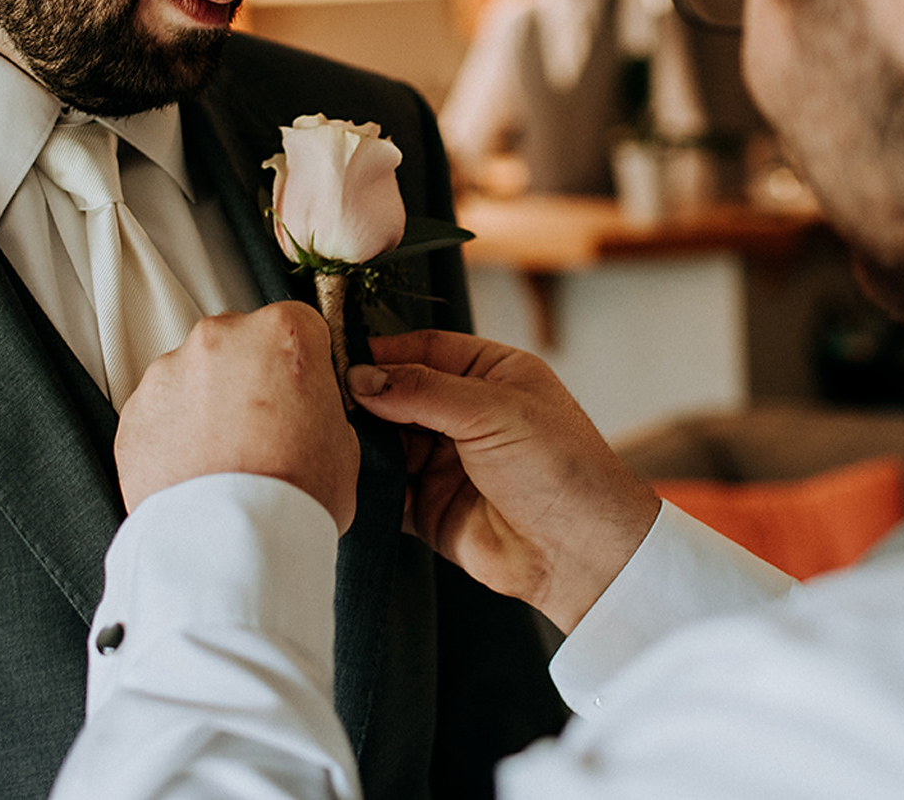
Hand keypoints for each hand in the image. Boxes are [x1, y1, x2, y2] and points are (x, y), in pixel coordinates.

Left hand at [116, 302, 360, 534]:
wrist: (233, 544)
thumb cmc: (292, 495)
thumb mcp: (344, 442)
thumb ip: (320, 406)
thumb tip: (308, 410)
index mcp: (283, 334)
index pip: (299, 324)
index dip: (303, 362)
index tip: (299, 389)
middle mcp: (222, 338)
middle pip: (240, 342)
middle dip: (250, 378)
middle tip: (264, 431)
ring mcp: (171, 371)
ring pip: (195, 375)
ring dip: (208, 405)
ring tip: (226, 459)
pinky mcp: (136, 410)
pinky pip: (160, 413)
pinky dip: (174, 434)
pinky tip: (197, 470)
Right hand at [349, 332, 660, 632]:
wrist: (581, 555)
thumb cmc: (561, 469)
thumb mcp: (493, 412)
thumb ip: (423, 391)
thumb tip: (361, 377)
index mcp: (492, 374)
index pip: (425, 348)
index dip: (383, 352)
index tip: (338, 355)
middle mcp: (467, 414)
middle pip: (398, 393)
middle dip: (365, 398)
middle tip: (322, 399)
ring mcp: (446, 461)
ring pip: (386, 441)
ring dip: (360, 441)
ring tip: (329, 438)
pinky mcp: (429, 507)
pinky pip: (385, 489)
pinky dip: (363, 484)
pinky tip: (340, 476)